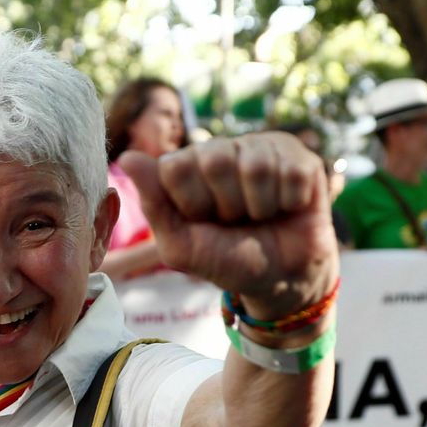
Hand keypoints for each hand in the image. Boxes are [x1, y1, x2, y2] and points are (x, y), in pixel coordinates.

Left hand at [120, 134, 337, 319]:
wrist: (280, 278)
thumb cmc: (226, 260)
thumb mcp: (182, 246)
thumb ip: (154, 204)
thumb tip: (128, 157)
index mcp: (187, 167)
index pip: (176, 166)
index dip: (191, 203)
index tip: (203, 221)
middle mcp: (222, 150)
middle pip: (216, 160)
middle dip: (228, 205)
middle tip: (235, 220)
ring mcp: (262, 148)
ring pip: (257, 167)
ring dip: (261, 206)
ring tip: (261, 215)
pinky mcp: (299, 157)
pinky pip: (292, 172)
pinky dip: (289, 201)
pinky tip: (287, 207)